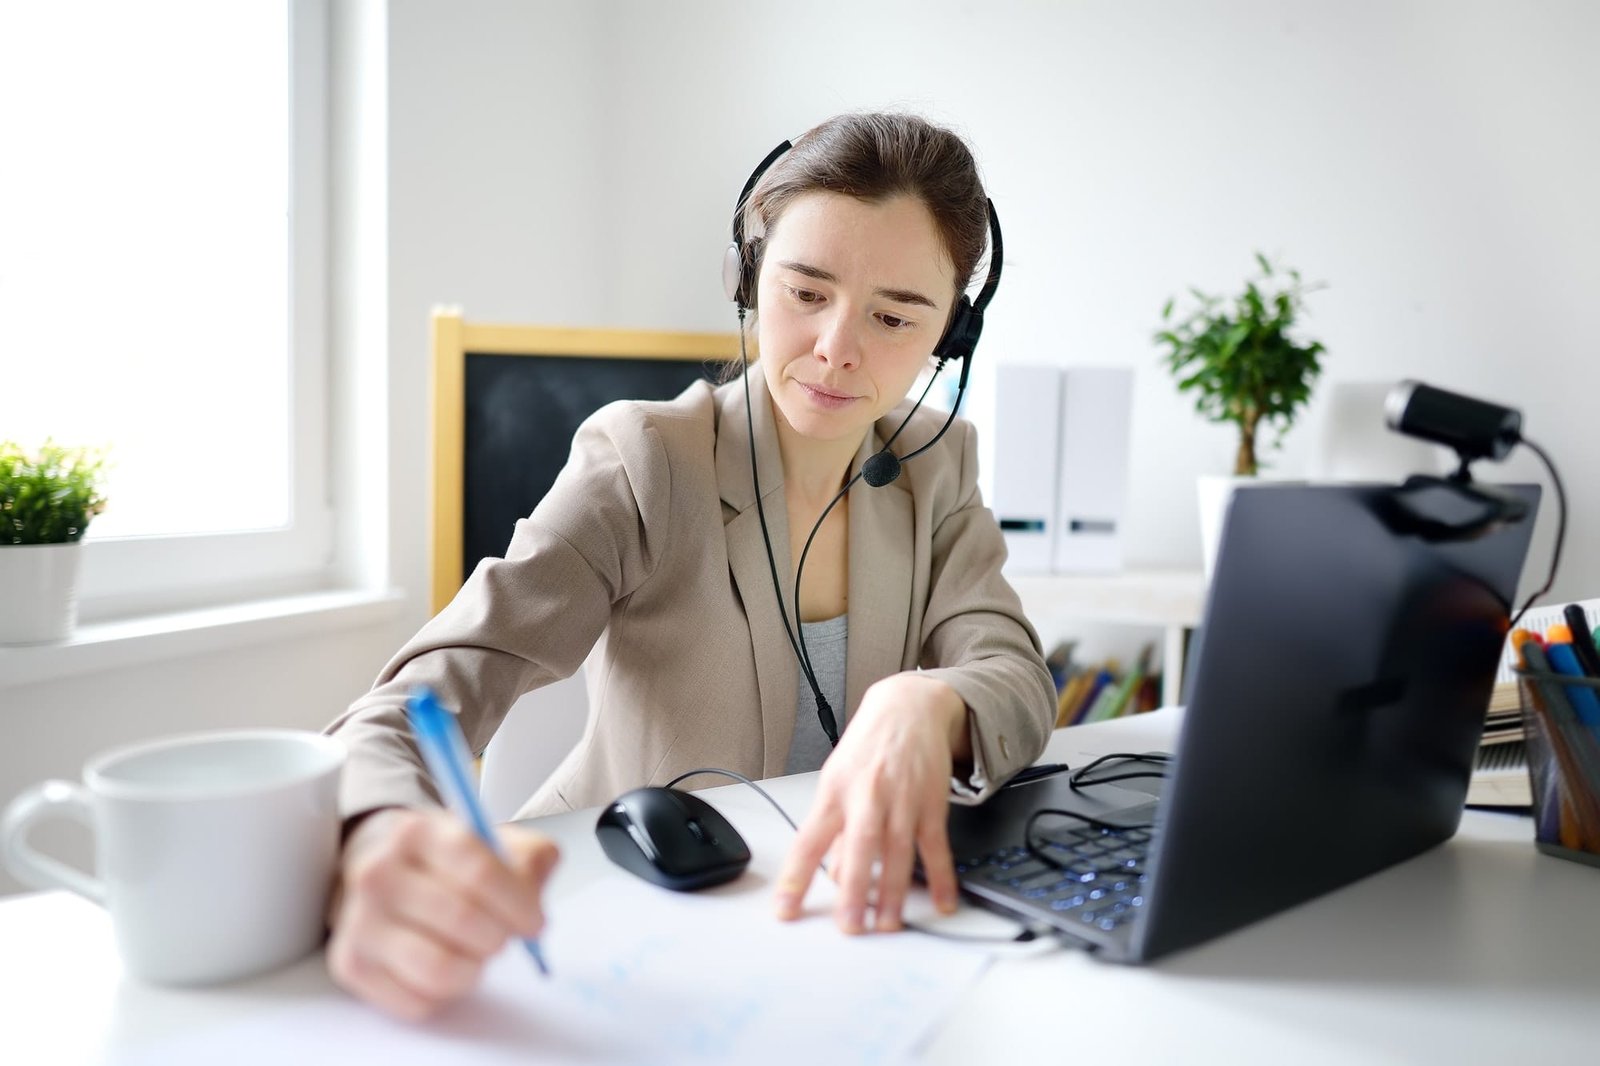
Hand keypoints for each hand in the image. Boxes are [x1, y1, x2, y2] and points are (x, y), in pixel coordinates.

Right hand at [325, 807, 559, 1019]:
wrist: (383, 869)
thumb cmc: (446, 862)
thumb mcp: (492, 841)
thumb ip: (529, 857)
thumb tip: (534, 890)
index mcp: (419, 833)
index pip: (479, 872)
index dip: (518, 904)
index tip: (534, 923)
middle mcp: (379, 873)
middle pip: (462, 921)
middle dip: (498, 938)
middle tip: (502, 938)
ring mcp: (358, 921)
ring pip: (438, 969)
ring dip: (473, 970)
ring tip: (475, 954)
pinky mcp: (349, 964)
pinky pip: (416, 1002)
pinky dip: (444, 995)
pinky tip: (444, 966)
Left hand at [774, 673, 968, 932]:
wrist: (907, 708)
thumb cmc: (867, 747)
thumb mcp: (837, 780)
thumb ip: (834, 828)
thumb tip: (830, 874)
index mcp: (833, 793)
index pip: (808, 841)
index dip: (795, 877)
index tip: (785, 909)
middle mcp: (866, 796)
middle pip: (858, 847)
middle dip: (854, 890)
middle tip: (850, 926)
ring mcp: (901, 800)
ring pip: (897, 852)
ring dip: (893, 893)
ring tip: (888, 925)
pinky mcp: (930, 803)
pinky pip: (935, 847)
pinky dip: (940, 877)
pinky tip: (941, 902)